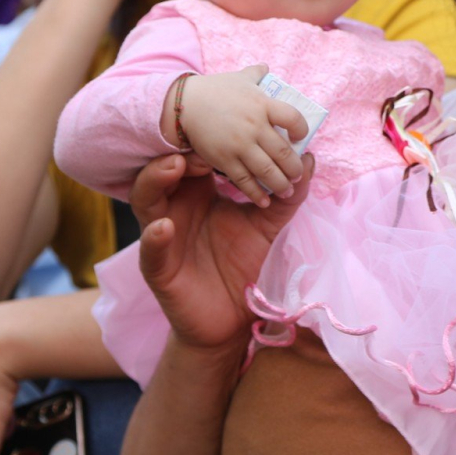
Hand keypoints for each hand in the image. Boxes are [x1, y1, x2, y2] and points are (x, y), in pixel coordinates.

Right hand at [131, 152, 310, 352]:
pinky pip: (149, 249)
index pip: (193, 157)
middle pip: (163, 169)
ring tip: (176, 166)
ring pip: (146, 198)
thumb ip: (287, 196)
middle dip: (179, 152)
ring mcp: (161, 236)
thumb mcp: (268, 227)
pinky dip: (153, 236)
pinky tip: (164, 227)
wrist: (232, 321)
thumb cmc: (244, 267)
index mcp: (198, 194)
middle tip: (202, 146)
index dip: (205, 143)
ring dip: (156, 178)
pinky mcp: (158, 268)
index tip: (228, 133)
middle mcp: (175, 208)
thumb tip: (309, 158)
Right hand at [176, 67, 311, 206]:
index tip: (301, 137)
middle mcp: (254, 126)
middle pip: (284, 152)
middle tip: (298, 174)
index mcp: (262, 104)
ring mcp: (240, 145)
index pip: (294, 118)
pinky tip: (264, 201)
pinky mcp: (224, 160)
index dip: (302, 130)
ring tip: (287, 189)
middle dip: (295, 168)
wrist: (184, 104)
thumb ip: (255, 74)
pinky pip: (244, 181)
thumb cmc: (214, 90)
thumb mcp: (238, 78)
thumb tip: (266, 68)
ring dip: (282, 184)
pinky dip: (256, 193)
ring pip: (268, 171)